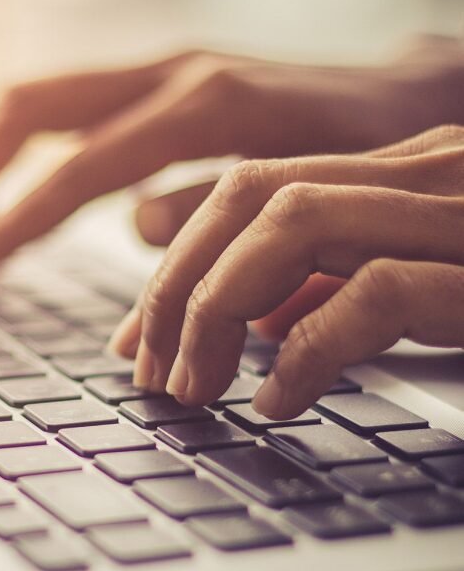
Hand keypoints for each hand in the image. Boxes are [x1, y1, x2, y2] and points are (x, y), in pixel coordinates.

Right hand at [0, 36, 463, 290]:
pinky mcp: (160, 82)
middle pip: (25, 109)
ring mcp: (160, 70)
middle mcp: (168, 73)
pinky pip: (68, 111)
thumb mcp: (311, 197)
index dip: (8, 228)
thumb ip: (216, 212)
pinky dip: (28, 157)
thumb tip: (137, 228)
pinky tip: (23, 202)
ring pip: (36, 100)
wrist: (416, 95)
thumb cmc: (375, 154)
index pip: (72, 171)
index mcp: (203, 106)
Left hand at [108, 124, 463, 418]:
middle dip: (176, 283)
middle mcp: (427, 169)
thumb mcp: (424, 277)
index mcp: (401, 171)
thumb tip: (255, 319)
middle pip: (252, 193)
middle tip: (149, 369)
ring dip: (218, 308)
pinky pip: (375, 291)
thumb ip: (337, 281)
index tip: (138, 337)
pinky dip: (308, 349)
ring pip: (292, 222)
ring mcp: (460, 212)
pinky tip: (277, 400)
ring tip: (196, 385)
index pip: (252, 189)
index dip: (177, 261)